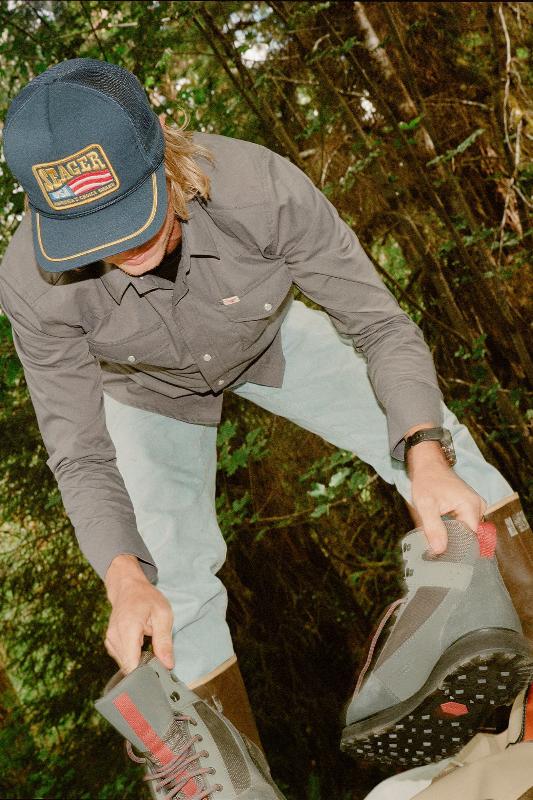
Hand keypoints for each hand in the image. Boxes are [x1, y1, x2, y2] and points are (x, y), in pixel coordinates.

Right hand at [104, 554, 173, 673]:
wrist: (128, 586)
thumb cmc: (147, 598)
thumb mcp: (163, 615)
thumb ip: (164, 642)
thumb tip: (168, 666)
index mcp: (128, 630)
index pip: (132, 666)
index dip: (146, 674)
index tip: (159, 673)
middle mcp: (114, 637)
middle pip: (129, 667)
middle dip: (145, 668)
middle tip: (159, 658)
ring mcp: (110, 641)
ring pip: (126, 665)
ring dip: (139, 662)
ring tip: (150, 647)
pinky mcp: (110, 643)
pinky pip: (123, 658)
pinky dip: (133, 656)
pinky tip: (141, 645)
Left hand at [408, 440, 485, 554]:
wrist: (428, 465)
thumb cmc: (427, 481)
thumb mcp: (425, 505)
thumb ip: (432, 528)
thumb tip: (439, 550)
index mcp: (471, 506)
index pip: (471, 539)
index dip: (457, 549)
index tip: (443, 556)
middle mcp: (479, 506)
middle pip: (469, 536)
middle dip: (453, 543)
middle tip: (436, 549)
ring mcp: (477, 506)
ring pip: (466, 531)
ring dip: (453, 536)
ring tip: (437, 537)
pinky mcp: (471, 507)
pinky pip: (465, 524)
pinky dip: (454, 529)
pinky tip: (442, 529)